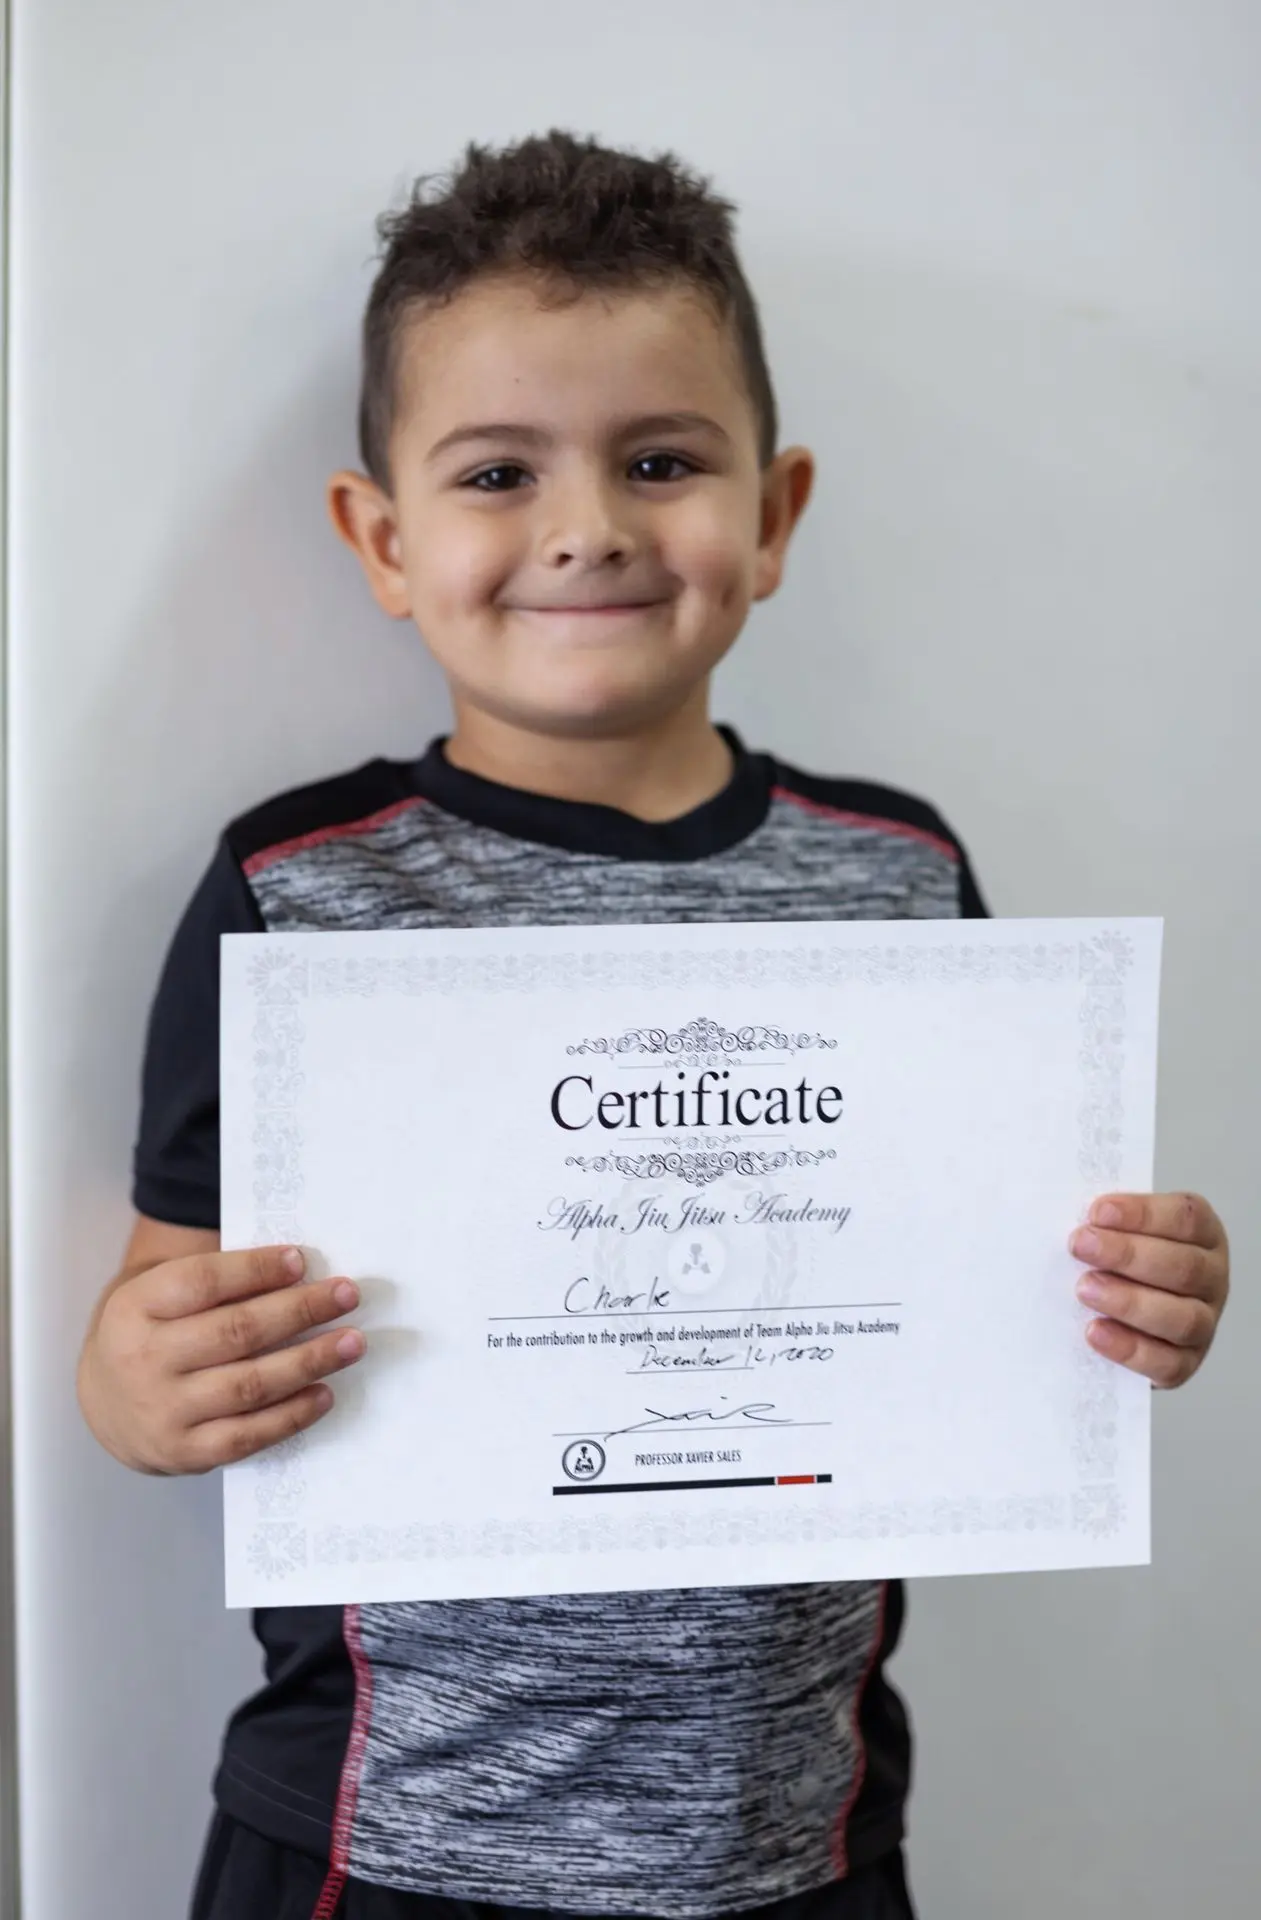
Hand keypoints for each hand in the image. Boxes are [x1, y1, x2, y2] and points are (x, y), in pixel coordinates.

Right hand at [78, 1245, 365, 1472]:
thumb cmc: (154, 1332)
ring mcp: (164, 1412)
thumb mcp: (161, 1294)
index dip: (255, 1270)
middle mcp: (145, 1360)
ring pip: (250, 1384)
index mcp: (137, 1307)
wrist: (105, 1401)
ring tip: (351, 1342)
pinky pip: (249, 1434)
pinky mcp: (185, 1452)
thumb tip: (297, 1269)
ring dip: (309, 1361)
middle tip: (347, 1295)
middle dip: (300, 1311)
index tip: (301, 1260)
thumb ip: (216, 1281)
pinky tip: (324, 1391)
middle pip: (236, 1332)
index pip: (202, 1282)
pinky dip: (293, 1413)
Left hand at [1069, 1193, 1228, 1386]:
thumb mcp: (1119, 1229)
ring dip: (1130, 1302)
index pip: (1187, 1218)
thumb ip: (1106, 1223)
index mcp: (1203, 1234)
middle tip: (1081, 1246)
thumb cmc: (1118, 1259)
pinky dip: (1130, 1348)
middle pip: (1184, 1267)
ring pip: (1182, 1318)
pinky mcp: (1185, 1363)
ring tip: (1085, 1289)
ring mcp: (1204, 1323)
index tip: (1097, 1212)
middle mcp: (1211, 1278)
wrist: (1120, 1312)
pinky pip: (1167, 1363)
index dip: (1143, 1214)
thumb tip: (1080, 1222)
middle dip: (1128, 1254)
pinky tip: (1095, 1331)